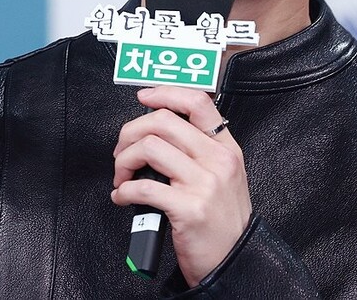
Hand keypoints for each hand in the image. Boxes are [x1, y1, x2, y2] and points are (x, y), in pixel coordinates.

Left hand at [112, 86, 251, 286]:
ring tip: (122, 177)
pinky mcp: (189, 209)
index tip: (144, 97)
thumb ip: (199, 151)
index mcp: (226, 148)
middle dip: (130, 133)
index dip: (165, 93)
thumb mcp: (224, 177)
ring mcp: (204, 184)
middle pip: (164, 121)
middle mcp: (218, 161)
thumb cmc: (222, 222)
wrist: (234, 262)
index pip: (198, 103)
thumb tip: (157, 131)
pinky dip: (123, 190)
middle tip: (122, 152)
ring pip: (149, 148)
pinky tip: (123, 196)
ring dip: (123, 162)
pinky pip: (143, 187)